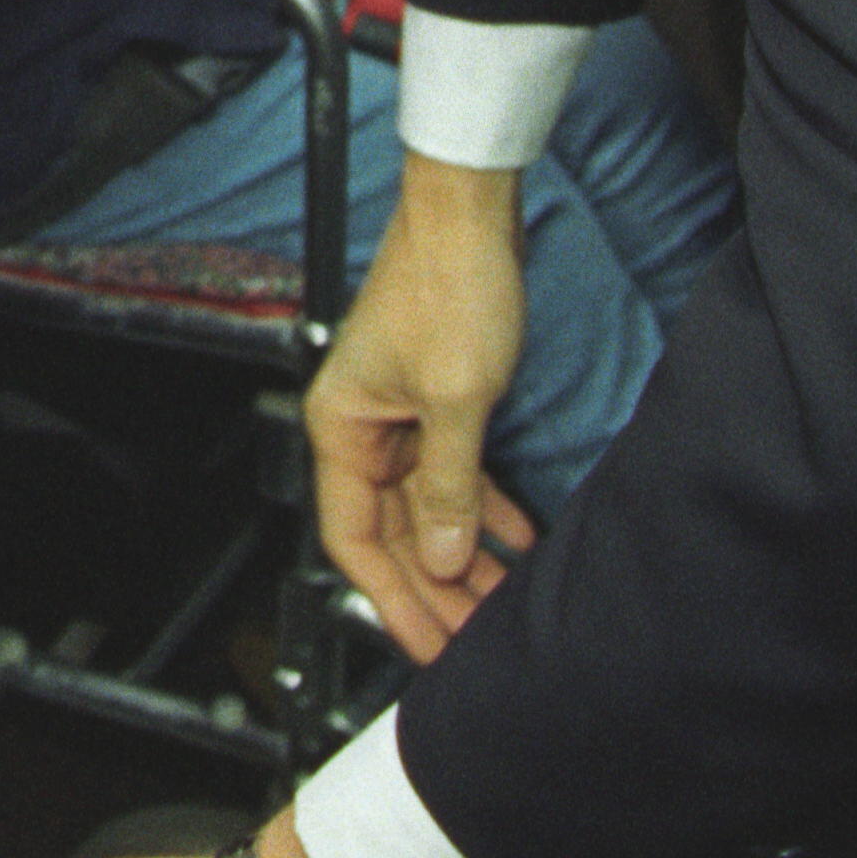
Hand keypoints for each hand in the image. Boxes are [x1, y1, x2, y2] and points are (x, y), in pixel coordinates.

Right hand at [306, 162, 539, 658]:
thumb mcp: (455, 399)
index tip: (427, 644)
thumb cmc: (448, 283)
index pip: (355, 539)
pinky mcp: (434, 400)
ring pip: (427, 507)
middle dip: (435, 587)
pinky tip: (514, 537)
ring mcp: (398, 415)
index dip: (392, 598)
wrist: (470, 213)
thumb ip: (449, 485)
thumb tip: (445, 556)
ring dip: (462, 552)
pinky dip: (480, 506)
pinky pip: (451, 473)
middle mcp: (361, 427)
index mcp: (341, 427)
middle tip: (473, 637)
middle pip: (393, 531)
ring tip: (500, 599)